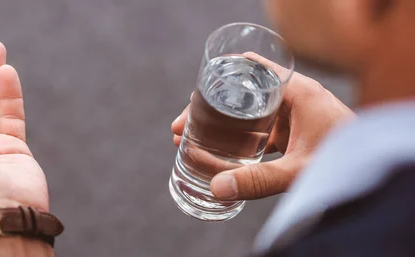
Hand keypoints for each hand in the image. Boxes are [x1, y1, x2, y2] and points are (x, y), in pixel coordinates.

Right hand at [171, 52, 354, 199]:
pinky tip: (220, 150)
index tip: (197, 89)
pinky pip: (258, 130)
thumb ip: (259, 180)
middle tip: (182, 125)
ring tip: (190, 137)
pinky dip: (237, 137)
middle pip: (243, 94)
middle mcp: (294, 99)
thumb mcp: (297, 170)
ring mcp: (294, 117)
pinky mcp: (294, 134)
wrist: (373, 171)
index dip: (223, 77)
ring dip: (221, 124)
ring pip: (248, 113)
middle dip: (210, 109)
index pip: (255, 71)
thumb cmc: (344, 162)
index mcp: (297, 93)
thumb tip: (217, 187)